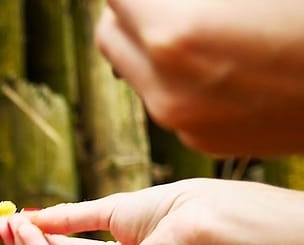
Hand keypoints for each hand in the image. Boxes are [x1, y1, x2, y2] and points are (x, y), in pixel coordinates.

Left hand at [97, 0, 303, 155]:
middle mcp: (165, 87)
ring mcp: (182, 121)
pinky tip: (223, 58)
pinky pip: (166, 100)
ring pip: (135, 71)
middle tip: (163, 0)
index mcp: (172, 34)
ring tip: (201, 24)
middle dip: (133, 10)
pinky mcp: (203, 141)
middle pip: (110, 34)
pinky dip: (178, 77)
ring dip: (150, 43)